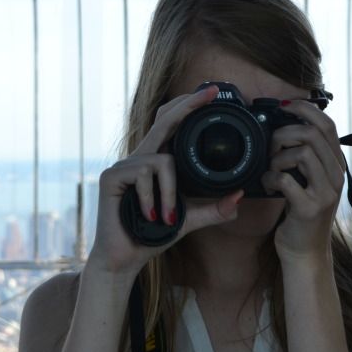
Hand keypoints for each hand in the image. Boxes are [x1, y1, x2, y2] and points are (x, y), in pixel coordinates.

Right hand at [87, 84, 243, 275]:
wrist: (124, 259)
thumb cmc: (152, 235)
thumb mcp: (189, 219)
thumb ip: (213, 208)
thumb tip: (238, 198)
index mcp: (156, 161)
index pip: (172, 125)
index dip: (189, 107)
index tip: (212, 93)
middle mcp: (140, 157)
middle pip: (164, 120)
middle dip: (188, 105)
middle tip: (209, 94)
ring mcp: (123, 165)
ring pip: (163, 161)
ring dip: (171, 194)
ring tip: (168, 219)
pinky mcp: (112, 177)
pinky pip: (145, 175)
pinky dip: (155, 198)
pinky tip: (151, 217)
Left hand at [261, 100, 347, 261]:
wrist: (306, 252)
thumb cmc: (301, 211)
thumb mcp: (310, 179)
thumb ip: (306, 156)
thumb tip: (284, 124)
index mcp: (337, 165)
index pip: (328, 125)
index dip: (305, 109)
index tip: (285, 105)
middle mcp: (337, 177)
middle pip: (313, 134)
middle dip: (286, 133)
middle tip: (272, 145)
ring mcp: (326, 193)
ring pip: (302, 153)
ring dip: (278, 157)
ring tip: (272, 170)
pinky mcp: (310, 208)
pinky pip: (286, 180)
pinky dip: (271, 178)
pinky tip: (269, 186)